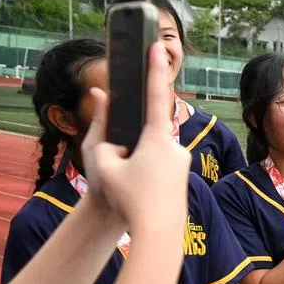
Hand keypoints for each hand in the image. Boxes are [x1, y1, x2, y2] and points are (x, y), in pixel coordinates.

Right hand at [81, 43, 190, 241]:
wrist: (158, 235)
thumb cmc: (129, 200)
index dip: (154, 71)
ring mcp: (182, 163)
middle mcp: (175, 147)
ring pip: (151, 154)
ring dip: (136, 166)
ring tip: (130, 191)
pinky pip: (159, 169)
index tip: (157, 47)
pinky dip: (146, 179)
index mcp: (156, 139)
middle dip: (129, 148)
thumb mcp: (103, 165)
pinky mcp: (183, 178)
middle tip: (122, 176)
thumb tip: (102, 104)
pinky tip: (141, 198)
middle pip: (145, 135)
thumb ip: (100, 133)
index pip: (154, 96)